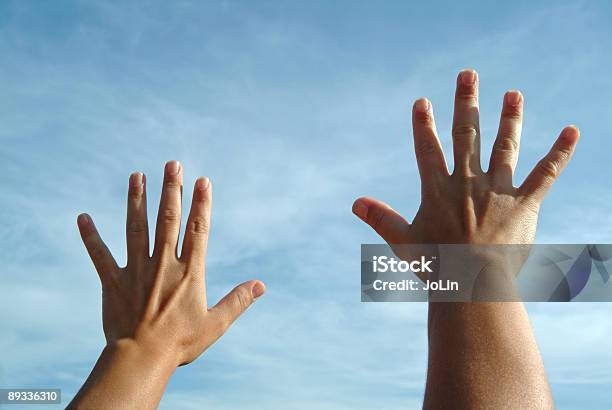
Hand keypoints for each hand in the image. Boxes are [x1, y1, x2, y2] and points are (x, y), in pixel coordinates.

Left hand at [71, 161, 264, 408]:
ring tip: (136, 176)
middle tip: (172, 163)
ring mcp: (136, 270)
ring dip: (136, 201)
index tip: (202, 180)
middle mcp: (163, 264)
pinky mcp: (113, 282)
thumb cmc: (181, 343)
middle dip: (171, 190)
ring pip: (136, 228)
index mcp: (188, 272)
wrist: (142, 358)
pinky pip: (100, 255)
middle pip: (167, 220)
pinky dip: (91, 237)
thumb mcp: (215, 324)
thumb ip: (237, 301)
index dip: (201, 204)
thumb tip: (261, 285)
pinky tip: (82, 217)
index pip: (197, 230)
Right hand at [351, 70, 576, 408]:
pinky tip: (572, 130)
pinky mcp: (524, 204)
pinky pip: (546, 174)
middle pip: (465, 135)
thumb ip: (380, 218)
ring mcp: (498, 191)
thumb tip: (355, 203)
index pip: (427, 150)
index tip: (422, 102)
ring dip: (509, 118)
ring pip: (504, 147)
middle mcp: (468, 183)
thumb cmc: (437, 267)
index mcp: (438, 190)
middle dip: (466, 102)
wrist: (475, 287)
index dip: (422, 125)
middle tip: (468, 74)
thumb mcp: (403, 242)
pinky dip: (560, 152)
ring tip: (513, 94)